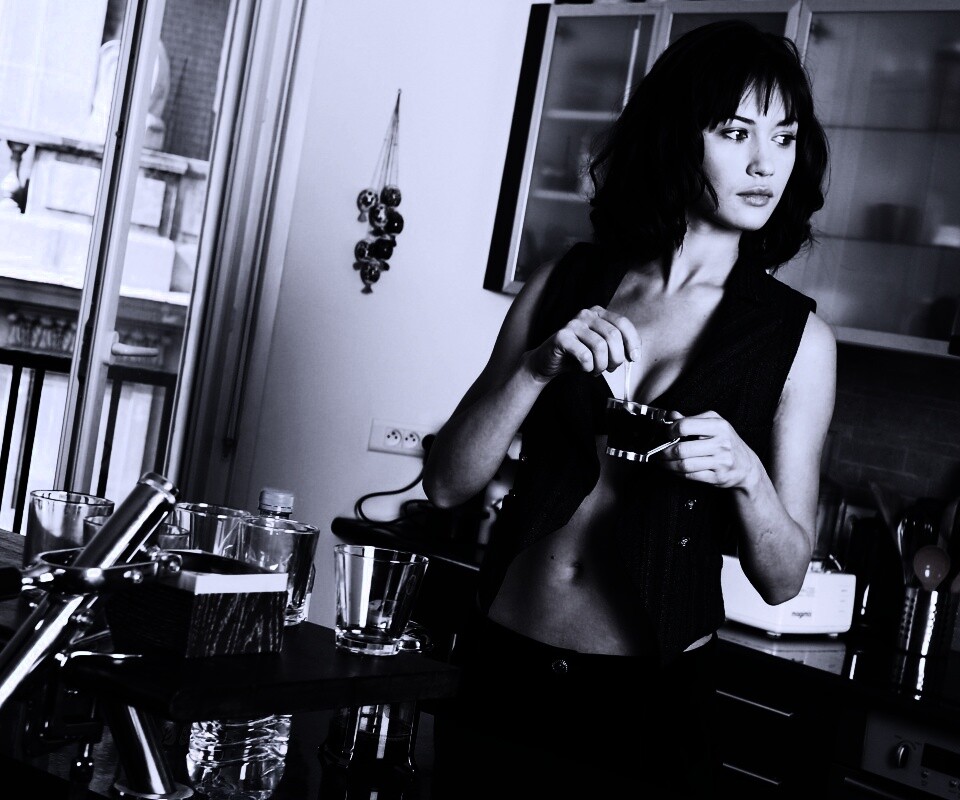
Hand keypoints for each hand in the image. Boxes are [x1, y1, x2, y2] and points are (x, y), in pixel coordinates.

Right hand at [524, 306, 641, 382]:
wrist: (548, 363)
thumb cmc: (578, 356)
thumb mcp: (602, 349)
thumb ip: (617, 346)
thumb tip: (633, 354)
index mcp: (598, 313)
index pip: (623, 323)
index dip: (632, 342)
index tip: (634, 359)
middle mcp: (586, 314)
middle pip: (613, 336)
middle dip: (616, 358)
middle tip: (610, 369)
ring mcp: (573, 324)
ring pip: (600, 346)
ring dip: (602, 365)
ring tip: (596, 370)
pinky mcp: (561, 337)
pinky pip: (584, 355)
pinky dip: (588, 367)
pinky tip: (584, 368)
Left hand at [657, 410, 759, 489]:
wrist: (747, 466)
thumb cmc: (726, 442)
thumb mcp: (714, 425)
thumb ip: (692, 420)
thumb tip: (671, 415)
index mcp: (719, 425)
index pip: (686, 426)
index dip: (670, 430)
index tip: (665, 434)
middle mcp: (721, 443)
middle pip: (682, 449)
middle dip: (664, 451)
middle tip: (657, 451)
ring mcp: (721, 462)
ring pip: (684, 465)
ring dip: (667, 464)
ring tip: (661, 461)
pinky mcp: (718, 477)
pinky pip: (690, 476)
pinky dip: (677, 473)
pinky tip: (672, 468)